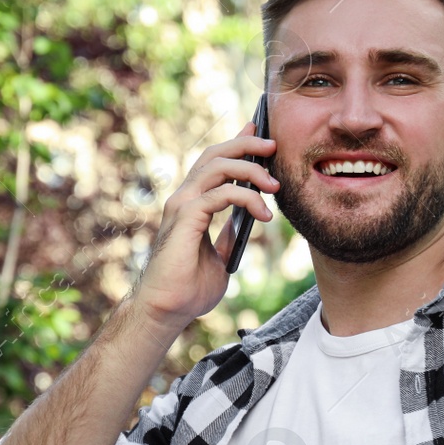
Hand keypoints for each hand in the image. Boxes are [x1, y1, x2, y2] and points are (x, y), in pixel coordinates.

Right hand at [131, 121, 279, 329]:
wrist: (168, 311)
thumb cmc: (189, 289)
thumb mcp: (220, 257)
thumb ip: (229, 236)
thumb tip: (247, 221)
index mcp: (191, 204)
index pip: (214, 163)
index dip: (236, 144)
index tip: (259, 133)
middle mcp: (183, 198)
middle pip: (215, 155)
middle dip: (246, 144)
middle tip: (274, 146)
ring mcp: (181, 206)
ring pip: (218, 167)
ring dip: (251, 170)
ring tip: (275, 185)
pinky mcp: (185, 218)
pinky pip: (220, 194)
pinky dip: (246, 197)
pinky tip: (263, 213)